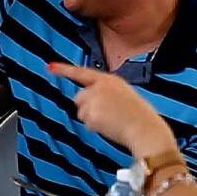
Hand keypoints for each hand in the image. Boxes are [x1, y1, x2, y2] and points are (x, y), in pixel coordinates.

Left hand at [49, 63, 175, 158]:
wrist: (145, 128)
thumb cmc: (139, 115)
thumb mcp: (123, 94)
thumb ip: (105, 92)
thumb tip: (86, 99)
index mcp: (110, 80)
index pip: (82, 72)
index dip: (65, 70)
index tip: (50, 67)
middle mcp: (100, 87)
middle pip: (79, 97)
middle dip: (87, 107)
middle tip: (107, 114)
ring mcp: (95, 100)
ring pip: (82, 111)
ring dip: (92, 118)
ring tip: (112, 120)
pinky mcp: (92, 114)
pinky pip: (86, 123)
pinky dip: (95, 127)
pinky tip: (110, 126)